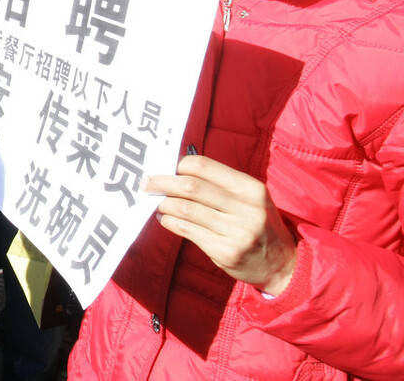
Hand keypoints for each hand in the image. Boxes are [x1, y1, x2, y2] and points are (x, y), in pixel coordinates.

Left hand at [146, 154, 297, 294]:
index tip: (166, 167)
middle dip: (163, 182)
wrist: (283, 265)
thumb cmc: (258, 224)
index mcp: (251, 189)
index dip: (180, 165)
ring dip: (164, 204)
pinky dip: (170, 221)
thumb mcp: (250, 198)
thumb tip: (176, 171)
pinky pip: (187, 231)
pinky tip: (165, 218)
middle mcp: (246, 209)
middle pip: (191, 187)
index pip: (205, 167)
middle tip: (146, 182)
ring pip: (186, 210)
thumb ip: (219, 184)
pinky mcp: (225, 252)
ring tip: (157, 202)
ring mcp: (236, 232)